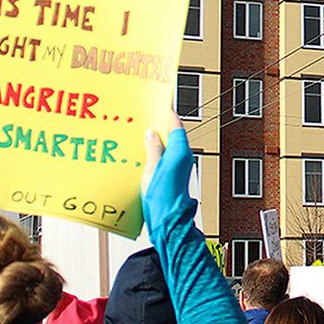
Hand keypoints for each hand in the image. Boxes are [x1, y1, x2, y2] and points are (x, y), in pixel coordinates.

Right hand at [141, 111, 195, 229]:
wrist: (168, 218)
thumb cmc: (161, 196)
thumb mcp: (151, 169)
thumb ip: (153, 149)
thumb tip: (151, 134)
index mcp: (180, 151)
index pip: (176, 125)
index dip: (167, 114)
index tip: (158, 104)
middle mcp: (184, 156)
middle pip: (172, 134)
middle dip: (159, 126)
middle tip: (144, 118)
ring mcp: (180, 165)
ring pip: (169, 145)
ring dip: (156, 140)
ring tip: (140, 134)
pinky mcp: (175, 173)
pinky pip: (166, 156)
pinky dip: (156, 151)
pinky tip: (143, 153)